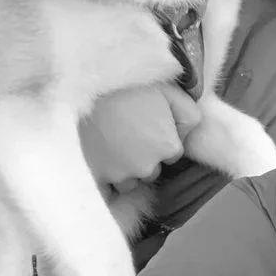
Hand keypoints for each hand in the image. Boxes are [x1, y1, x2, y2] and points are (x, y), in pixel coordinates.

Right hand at [79, 84, 200, 191]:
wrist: (86, 86)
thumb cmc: (130, 86)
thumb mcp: (171, 91)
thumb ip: (188, 115)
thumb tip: (184, 135)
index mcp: (167, 147)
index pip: (172, 154)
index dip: (160, 139)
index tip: (146, 124)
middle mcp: (147, 167)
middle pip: (150, 170)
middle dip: (143, 157)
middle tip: (126, 133)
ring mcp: (119, 175)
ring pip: (127, 182)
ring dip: (122, 169)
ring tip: (110, 144)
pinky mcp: (95, 177)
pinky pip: (104, 189)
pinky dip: (103, 177)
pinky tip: (97, 158)